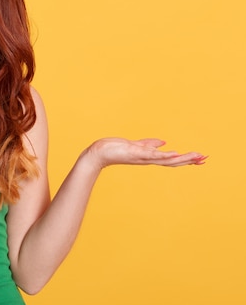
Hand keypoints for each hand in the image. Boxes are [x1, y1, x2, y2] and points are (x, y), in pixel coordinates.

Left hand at [84, 137, 206, 169]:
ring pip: (167, 160)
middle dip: (189, 161)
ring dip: (183, 158)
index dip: (186, 159)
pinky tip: (176, 154)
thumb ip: (150, 144)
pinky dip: (166, 156)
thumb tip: (164, 142)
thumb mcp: (136, 145)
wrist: (100, 153)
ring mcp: (143, 158)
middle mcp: (148, 160)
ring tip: (197, 157)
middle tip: (205, 159)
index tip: (201, 159)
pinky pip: (154, 155)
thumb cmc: (116, 149)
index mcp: (150, 157)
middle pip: (173, 162)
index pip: (171, 160)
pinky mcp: (136, 153)